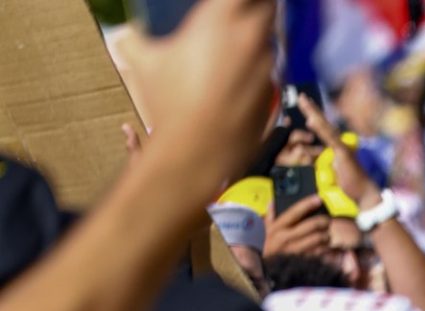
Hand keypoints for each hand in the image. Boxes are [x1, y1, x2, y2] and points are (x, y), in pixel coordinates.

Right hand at [111, 0, 275, 186]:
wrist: (197, 152)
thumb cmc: (169, 103)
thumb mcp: (143, 62)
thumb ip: (135, 40)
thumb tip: (122, 34)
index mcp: (221, 18)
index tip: (231, 3)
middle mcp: (251, 38)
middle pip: (267, 5)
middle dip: (254, 6)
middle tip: (239, 10)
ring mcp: (267, 66)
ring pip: (270, 38)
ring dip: (257, 34)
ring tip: (236, 39)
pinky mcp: (273, 91)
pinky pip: (269, 69)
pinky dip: (257, 65)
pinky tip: (238, 73)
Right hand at [265, 193, 330, 257]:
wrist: (264, 269)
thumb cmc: (266, 248)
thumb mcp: (264, 231)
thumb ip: (270, 216)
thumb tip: (273, 202)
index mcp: (277, 228)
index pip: (294, 212)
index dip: (308, 204)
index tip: (318, 199)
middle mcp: (287, 238)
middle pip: (313, 225)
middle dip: (323, 221)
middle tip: (326, 220)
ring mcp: (296, 251)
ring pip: (320, 239)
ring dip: (326, 236)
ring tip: (325, 235)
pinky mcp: (304, 262)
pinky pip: (322, 253)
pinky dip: (327, 249)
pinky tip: (325, 247)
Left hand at [299, 94, 380, 205]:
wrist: (362, 194)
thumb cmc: (347, 185)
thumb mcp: (327, 170)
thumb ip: (318, 160)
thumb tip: (305, 153)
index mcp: (334, 146)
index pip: (322, 128)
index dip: (313, 114)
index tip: (304, 103)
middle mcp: (338, 143)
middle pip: (322, 122)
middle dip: (311, 108)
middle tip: (300, 95)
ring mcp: (341, 146)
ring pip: (324, 126)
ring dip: (313, 113)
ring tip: (303, 101)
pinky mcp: (343, 151)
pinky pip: (329, 138)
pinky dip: (320, 129)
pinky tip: (311, 120)